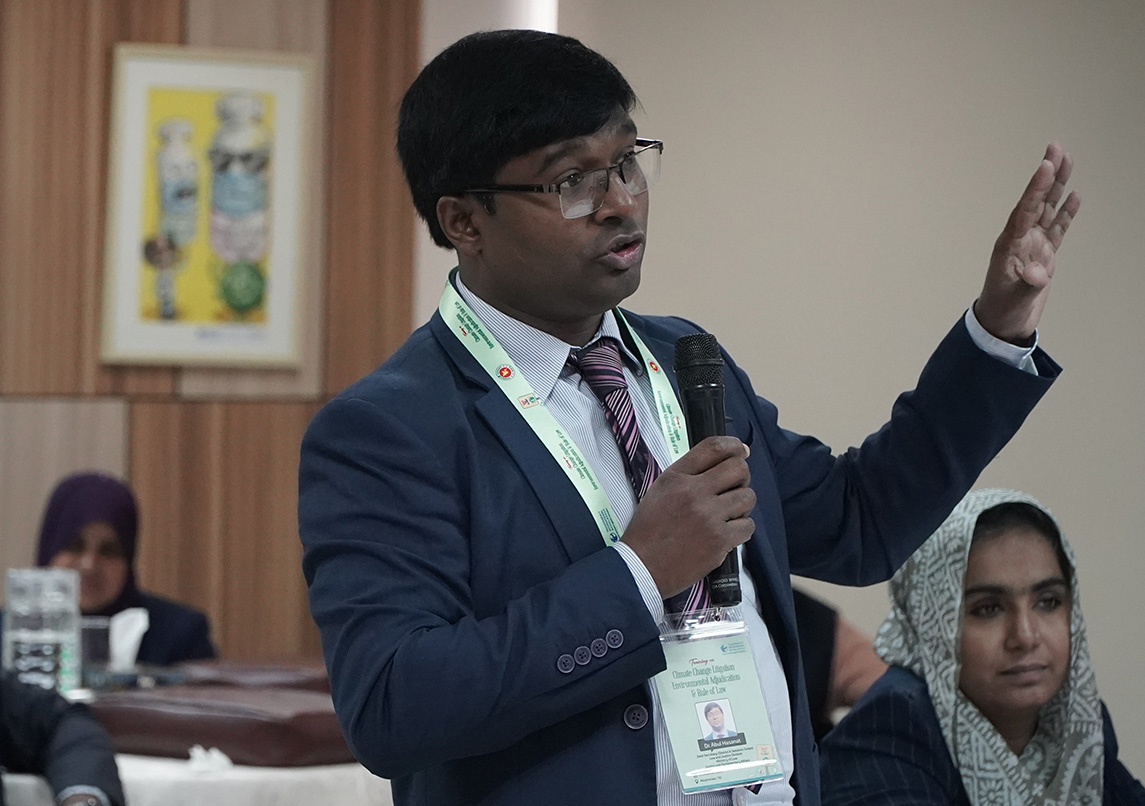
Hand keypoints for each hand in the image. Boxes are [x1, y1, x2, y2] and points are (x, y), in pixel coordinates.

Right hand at [621, 436, 755, 597]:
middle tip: (734, 488)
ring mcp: (709, 516)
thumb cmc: (649, 530)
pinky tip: (728, 532)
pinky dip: (741, 529)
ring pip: (748, 497)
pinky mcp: (720, 540)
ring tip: (729, 513)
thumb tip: (720, 465)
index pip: (713, 447)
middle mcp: (695, 492)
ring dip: (742, 504)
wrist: (642, 566)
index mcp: (677, 477)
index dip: (733, 445)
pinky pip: (748, 525)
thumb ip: (687, 476)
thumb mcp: (660, 491)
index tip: (741, 450)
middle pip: (738, 469)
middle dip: (741, 477)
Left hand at [974, 142, 1080, 343]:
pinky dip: (1066, 212)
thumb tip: (1038, 273)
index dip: (1036, 188)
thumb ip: (1028, 283)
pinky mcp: (1043, 254)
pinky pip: (1057, 228)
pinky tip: (1074, 196)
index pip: (1025, 210)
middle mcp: (1020, 239)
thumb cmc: (1003, 310)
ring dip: (1057, 186)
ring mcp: (1033, 245)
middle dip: (1047, 175)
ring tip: (1067, 160)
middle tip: (1056, 147)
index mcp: (1009, 244)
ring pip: (1047, 209)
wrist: (1003, 325)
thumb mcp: (1015, 298)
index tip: (1045, 165)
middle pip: (1036, 201)